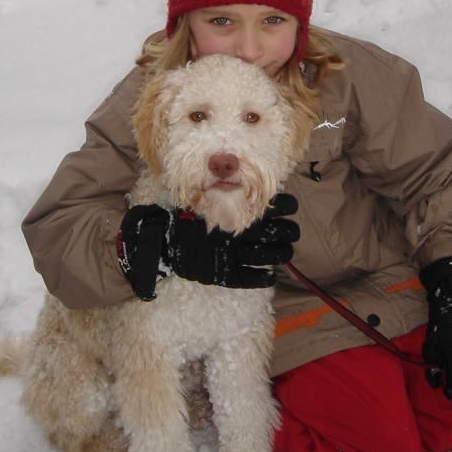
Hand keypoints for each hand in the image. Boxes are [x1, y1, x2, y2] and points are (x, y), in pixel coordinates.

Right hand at [117, 194, 298, 299]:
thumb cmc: (179, 217)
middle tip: (294, 230)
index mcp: (234, 212)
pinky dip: (265, 277)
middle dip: (289, 231)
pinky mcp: (225, 275)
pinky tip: (270, 275)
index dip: (286, 206)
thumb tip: (233, 173)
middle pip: (277, 233)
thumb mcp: (200, 196)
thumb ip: (219, 188)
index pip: (271, 207)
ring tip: (287, 251)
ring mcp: (232, 255)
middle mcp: (238, 234)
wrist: (157, 242)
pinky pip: (252, 278)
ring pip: (270, 256)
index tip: (292, 205)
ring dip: (283, 254)